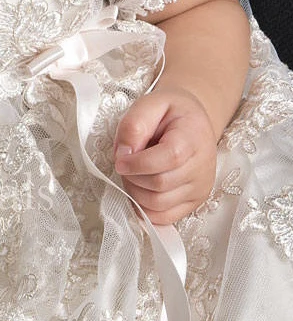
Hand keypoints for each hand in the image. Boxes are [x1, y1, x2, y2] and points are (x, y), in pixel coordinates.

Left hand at [113, 87, 217, 224]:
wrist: (194, 121)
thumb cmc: (170, 111)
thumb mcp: (151, 103)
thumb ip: (134, 125)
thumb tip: (123, 155)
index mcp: (193, 137)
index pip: (169, 158)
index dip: (138, 163)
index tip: (119, 159)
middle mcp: (202, 167)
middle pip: (160, 185)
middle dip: (132, 177)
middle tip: (123, 164)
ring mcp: (200, 188)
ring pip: (159, 204)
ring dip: (135, 193)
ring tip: (132, 173)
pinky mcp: (194, 202)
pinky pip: (164, 217)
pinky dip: (144, 208)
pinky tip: (139, 188)